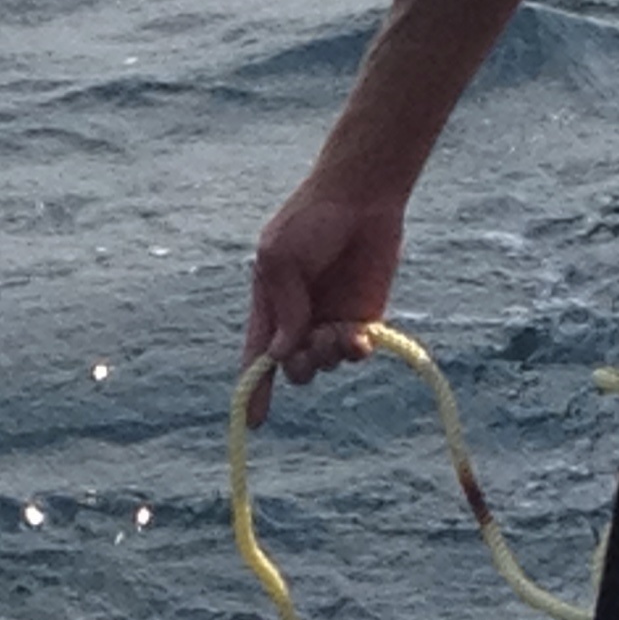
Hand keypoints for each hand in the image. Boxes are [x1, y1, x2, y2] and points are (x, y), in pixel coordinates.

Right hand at [238, 188, 405, 428]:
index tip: (254, 420)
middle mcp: (299, 320)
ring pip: (323, 364)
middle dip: (298, 366)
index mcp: (270, 306)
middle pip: (292, 368)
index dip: (254, 389)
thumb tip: (283, 353)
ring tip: (335, 331)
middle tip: (309, 343)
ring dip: (326, 356)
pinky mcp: (364, 319)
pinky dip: (353, 352)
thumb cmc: (311, 219)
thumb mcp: (280, 256)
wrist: (362, 198)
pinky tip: (357, 338)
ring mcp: (332, 321)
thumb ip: (283, 305)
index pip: (257, 356)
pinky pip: (355, 352)